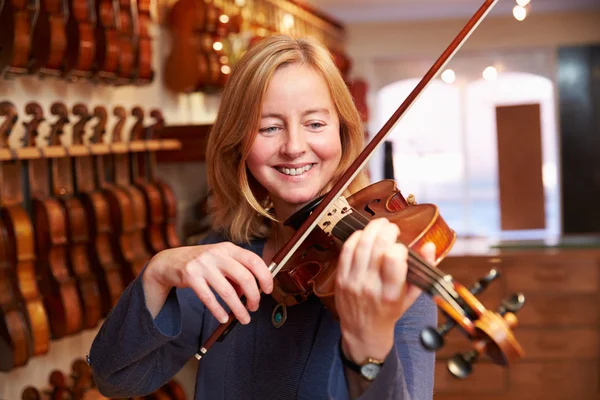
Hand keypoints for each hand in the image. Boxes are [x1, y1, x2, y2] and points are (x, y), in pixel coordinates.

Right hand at [142, 242, 272, 323]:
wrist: (170, 261)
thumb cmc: (202, 263)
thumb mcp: (221, 261)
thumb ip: (236, 274)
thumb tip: (251, 292)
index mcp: (229, 248)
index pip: (254, 260)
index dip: (265, 277)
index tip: (268, 290)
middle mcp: (217, 253)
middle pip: (244, 277)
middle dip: (254, 296)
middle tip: (254, 307)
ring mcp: (203, 264)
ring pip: (228, 291)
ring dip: (238, 309)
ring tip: (244, 318)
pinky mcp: (190, 276)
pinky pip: (209, 298)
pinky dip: (219, 311)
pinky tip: (224, 318)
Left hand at [334, 218, 436, 363]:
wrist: (363, 331)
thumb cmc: (390, 312)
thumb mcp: (411, 296)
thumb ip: (423, 270)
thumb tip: (430, 245)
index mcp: (391, 294)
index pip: (394, 260)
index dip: (399, 248)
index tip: (402, 247)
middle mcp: (370, 287)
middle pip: (377, 248)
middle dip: (387, 231)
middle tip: (392, 228)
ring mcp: (353, 282)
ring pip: (361, 246)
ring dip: (372, 229)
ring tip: (380, 225)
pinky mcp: (340, 278)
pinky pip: (346, 250)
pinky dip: (355, 237)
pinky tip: (364, 233)